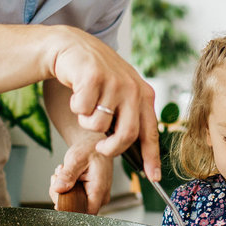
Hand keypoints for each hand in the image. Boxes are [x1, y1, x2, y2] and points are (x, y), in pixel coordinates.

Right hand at [48, 29, 160, 179]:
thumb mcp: (120, 93)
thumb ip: (129, 116)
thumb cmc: (95, 76)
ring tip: (87, 103)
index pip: (150, 131)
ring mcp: (114, 82)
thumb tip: (134, 149)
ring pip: (99, 125)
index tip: (154, 177)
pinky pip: (82, 111)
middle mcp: (132, 88)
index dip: (152, 157)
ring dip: (87, 121)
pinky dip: (75, 107)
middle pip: (127, 135)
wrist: (71, 48)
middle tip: (101, 148)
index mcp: (143, 94)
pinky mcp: (93, 78)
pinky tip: (77, 92)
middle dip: (111, 148)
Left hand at [48, 139, 113, 213]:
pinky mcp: (90, 194)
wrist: (94, 144)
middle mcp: (100, 196)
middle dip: (62, 195)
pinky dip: (65, 188)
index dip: (68, 208)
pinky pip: (74, 198)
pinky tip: (65, 175)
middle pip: (77, 209)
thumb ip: (68, 175)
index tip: (58, 193)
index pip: (85, 213)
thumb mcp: (77, 158)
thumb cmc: (90, 149)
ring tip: (62, 171)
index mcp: (99, 189)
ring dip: (62, 190)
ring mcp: (95, 196)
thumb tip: (58, 189)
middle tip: (58, 176)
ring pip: (73, 204)